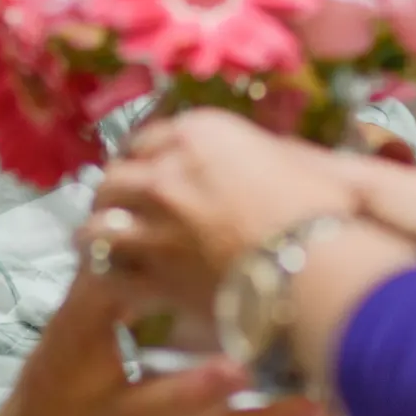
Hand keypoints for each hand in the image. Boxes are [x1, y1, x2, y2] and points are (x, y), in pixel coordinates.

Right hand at [0, 265, 316, 415]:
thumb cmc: (55, 398)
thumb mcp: (64, 344)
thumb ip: (105, 294)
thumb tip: (145, 211)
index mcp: (66, 367)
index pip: (89, 320)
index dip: (126, 289)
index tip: (169, 256)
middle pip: (148, 411)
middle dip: (194, 392)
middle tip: (241, 367)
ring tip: (311, 400)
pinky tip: (311, 414)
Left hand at [83, 112, 363, 334]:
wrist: (318, 266)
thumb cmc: (320, 209)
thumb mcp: (289, 159)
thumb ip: (250, 153)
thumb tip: (243, 158)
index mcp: (197, 133)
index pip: (148, 138)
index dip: (145, 157)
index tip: (147, 169)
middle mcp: (165, 172)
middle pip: (115, 177)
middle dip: (115, 193)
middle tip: (120, 206)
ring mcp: (152, 225)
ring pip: (97, 226)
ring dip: (95, 235)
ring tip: (98, 246)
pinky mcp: (152, 276)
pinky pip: (109, 276)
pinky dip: (108, 280)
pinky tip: (112, 282)